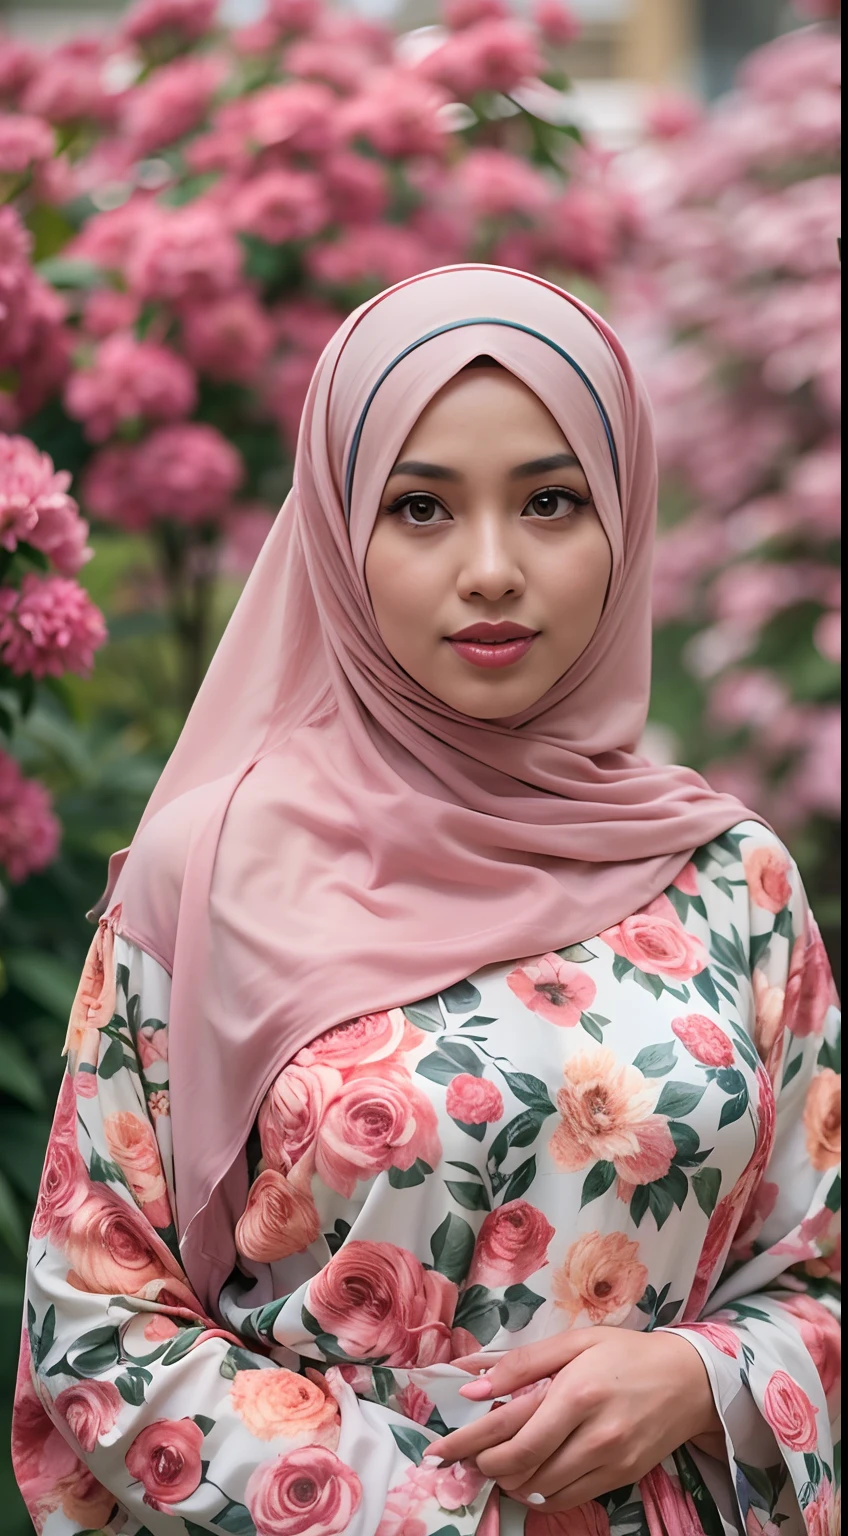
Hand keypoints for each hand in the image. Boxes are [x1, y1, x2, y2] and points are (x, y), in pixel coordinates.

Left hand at [426, 1328, 723, 1511]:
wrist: (688, 1380)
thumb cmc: (625, 1353)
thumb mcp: (575, 1342)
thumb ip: (522, 1364)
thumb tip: (473, 1387)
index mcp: (575, 1392)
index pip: (510, 1432)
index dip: (469, 1446)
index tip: (439, 1452)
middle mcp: (592, 1433)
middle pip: (522, 1467)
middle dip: (485, 1467)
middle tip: (467, 1458)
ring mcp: (608, 1461)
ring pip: (542, 1490)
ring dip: (510, 1482)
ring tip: (497, 1465)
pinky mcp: (620, 1479)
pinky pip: (568, 1499)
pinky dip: (540, 1493)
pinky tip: (530, 1477)